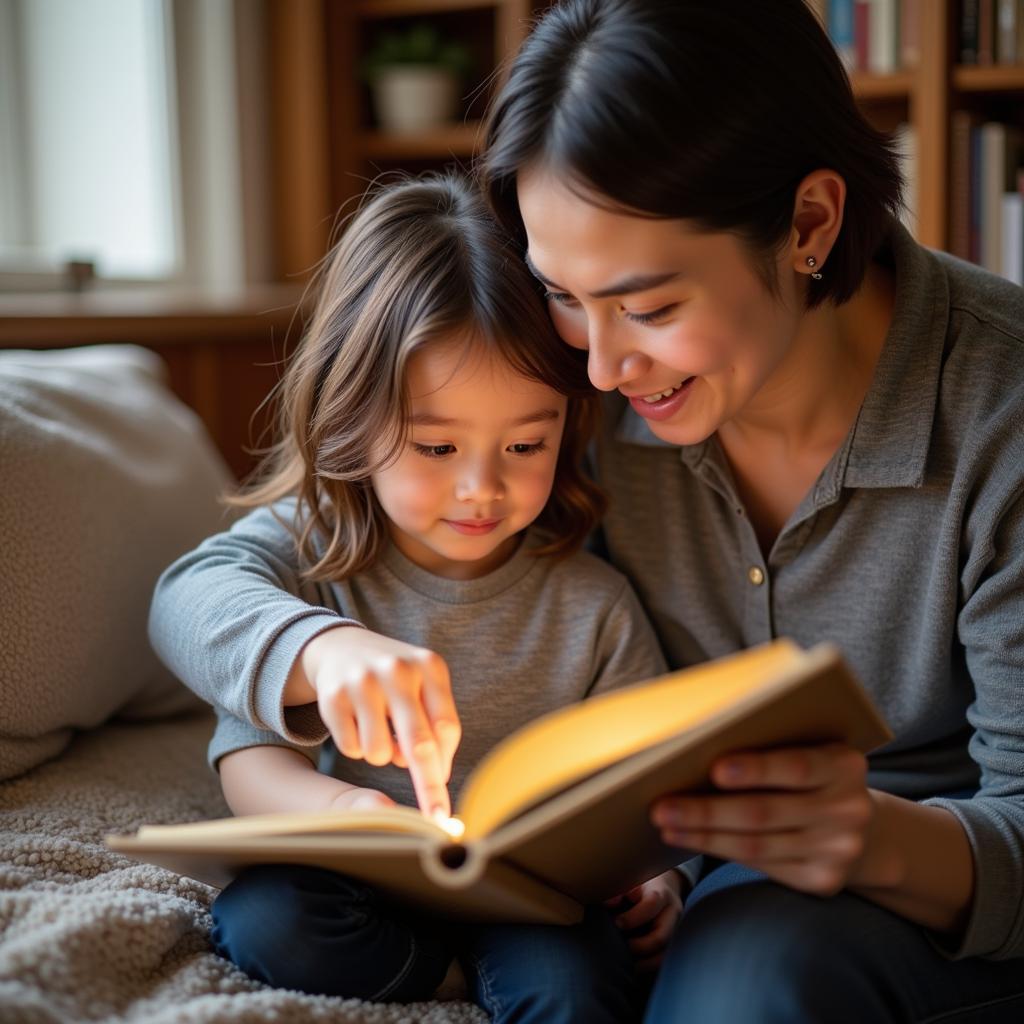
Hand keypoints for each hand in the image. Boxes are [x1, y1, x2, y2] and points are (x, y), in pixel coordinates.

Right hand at [298, 626, 461, 817]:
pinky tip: (357, 722)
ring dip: (382, 756)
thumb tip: (438, 776)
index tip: (446, 803)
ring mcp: (363, 681)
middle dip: (427, 787)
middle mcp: (397, 670)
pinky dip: (356, 747)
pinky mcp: (333, 696)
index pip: (446, 728)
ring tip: (380, 731)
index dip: (446, 768)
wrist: (343, 646)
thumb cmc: (396, 678)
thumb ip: (435, 725)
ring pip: (379, 753)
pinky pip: (351, 748)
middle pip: (419, 744)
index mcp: (429, 666)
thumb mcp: (423, 686)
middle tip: (433, 817)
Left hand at [605, 870, 683, 970]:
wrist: (663, 889)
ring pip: (664, 954)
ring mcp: (675, 932)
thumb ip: (619, 890)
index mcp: (662, 894)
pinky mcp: (673, 945)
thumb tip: (610, 903)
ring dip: (644, 962)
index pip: (652, 904)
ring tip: (625, 962)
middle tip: (620, 947)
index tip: (617, 923)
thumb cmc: (642, 885)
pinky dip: (648, 967)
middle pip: (661, 936)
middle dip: (639, 946)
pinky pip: (663, 962)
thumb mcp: (632, 881)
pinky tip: (633, 967)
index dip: (633, 917)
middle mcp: (673, 915)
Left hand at [651, 742, 873, 895]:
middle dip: (707, 810)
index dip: (756, 769)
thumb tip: (698, 748)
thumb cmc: (814, 775)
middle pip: (765, 812)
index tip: (715, 769)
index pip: (797, 766)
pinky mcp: (822, 880)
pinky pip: (761, 865)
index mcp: (845, 765)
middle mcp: (848, 810)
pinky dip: (720, 851)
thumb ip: (774, 747)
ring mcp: (838, 850)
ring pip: (755, 845)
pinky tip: (690, 839)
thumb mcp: (811, 751)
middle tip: (661, 806)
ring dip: (703, 835)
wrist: (868, 830)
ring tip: (665, 824)